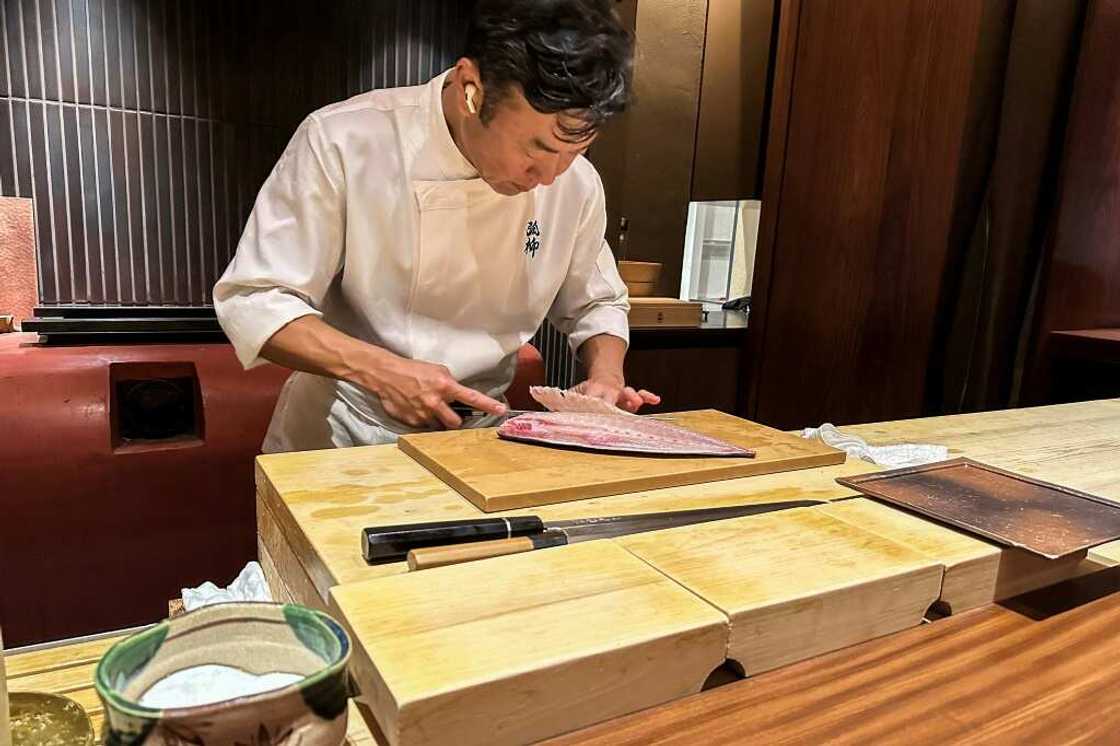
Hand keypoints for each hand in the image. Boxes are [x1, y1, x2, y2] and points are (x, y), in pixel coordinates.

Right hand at [366, 353, 505, 428]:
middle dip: (455, 420)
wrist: (386, 374)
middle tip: (448, 412)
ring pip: (438, 425)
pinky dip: (422, 419)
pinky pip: (423, 425)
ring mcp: (423, 414)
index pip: (472, 397)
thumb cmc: (412, 369)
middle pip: (456, 422)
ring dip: (437, 419)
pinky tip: (414, 407)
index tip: (501, 410)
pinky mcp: (412, 421)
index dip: (488, 405)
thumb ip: (449, 383)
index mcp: (445, 386)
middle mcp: (436, 402)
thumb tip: (457, 393)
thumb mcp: (436, 370)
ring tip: (427, 407)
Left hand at [571, 376, 660, 412]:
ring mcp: (621, 395)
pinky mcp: (630, 399)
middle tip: (615, 405)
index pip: (592, 396)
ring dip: (633, 397)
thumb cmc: (589, 392)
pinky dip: (648, 396)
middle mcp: (609, 392)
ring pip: (628, 394)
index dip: (593, 401)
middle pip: (613, 395)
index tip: (592, 406)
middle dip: (615, 399)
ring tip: (637, 400)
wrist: (604, 380)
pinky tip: (655, 399)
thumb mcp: (574, 393)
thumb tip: (541, 402)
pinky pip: (641, 397)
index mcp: (593, 390)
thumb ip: (562, 401)